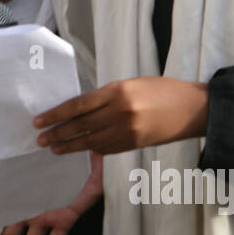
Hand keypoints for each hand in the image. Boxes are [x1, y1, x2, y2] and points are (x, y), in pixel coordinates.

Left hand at [34, 76, 208, 154]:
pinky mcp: (135, 145)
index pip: (78, 105)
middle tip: (40, 139)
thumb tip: (82, 109)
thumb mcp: (132, 84)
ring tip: (54, 148)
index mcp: (117, 91)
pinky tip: (81, 150)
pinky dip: (92, 150)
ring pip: (90, 142)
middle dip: (57, 133)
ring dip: (70, 146)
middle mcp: (120, 112)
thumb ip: (107, 96)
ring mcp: (128, 132)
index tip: (39, 120)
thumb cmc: (162, 90)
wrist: (193, 109)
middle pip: (80, 126)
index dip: (56, 114)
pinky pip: (107, 149)